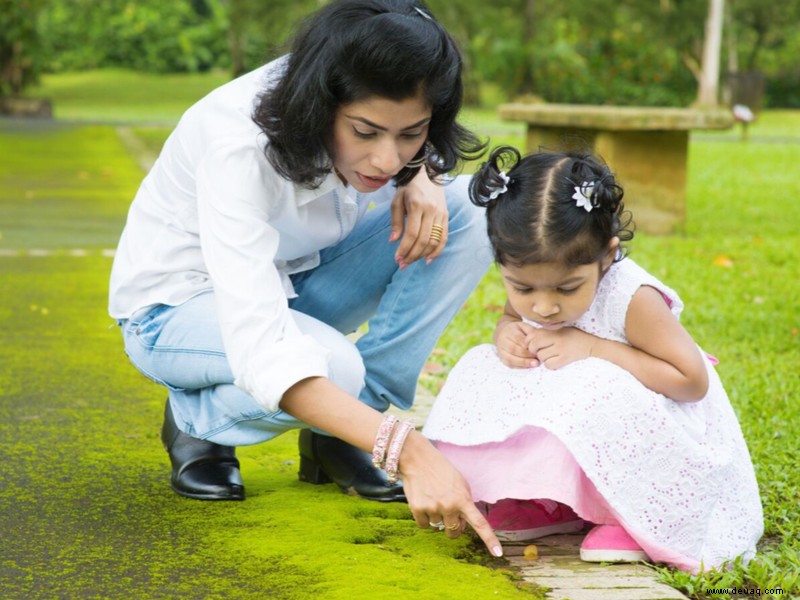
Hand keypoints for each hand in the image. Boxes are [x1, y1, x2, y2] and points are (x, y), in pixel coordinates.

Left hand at [390, 168, 446, 267]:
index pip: (412, 233)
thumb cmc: (408, 188)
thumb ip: (396, 221)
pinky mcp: (446, 217)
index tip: (397, 258)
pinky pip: (444, 238)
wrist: (427, 174)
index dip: (404, 248)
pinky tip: (427, 260)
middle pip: (423, 240)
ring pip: (434, 241)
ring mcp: (441, 214)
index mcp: (417, 205)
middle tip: (402, 264)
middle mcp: (431, 210)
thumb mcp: (397, 200)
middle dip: (412, 255)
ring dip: (422, 255)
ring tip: (411, 262)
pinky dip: (437, 251)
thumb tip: (393, 240)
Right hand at [400, 431, 502, 557]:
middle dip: (453, 527)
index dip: (490, 539)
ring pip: (437, 527)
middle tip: (448, 510)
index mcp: (463, 499)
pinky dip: (424, 517)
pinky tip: (424, 501)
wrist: (418, 459)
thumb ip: (464, 504)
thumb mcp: (460, 484)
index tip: (498, 553)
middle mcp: (449, 506)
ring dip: (436, 517)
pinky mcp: (417, 509)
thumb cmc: (442, 471)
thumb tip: (459, 526)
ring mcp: (433, 508)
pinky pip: (424, 525)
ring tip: (433, 497)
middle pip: (454, 532)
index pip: (480, 523)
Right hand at [495, 319, 539, 367]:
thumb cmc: (517, 330)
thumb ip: (531, 331)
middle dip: (527, 355)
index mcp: (508, 331)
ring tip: (535, 363)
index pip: (517, 338)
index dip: (527, 345)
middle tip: (538, 357)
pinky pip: (510, 365)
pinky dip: (520, 366)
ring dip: (524, 362)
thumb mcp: (524, 326)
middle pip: (514, 349)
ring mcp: (501, 351)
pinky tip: (529, 366)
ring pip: (511, 359)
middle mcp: (502, 341)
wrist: (503, 334)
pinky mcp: (502, 359)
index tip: (537, 349)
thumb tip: (538, 340)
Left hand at [527, 327, 595, 369]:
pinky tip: (555, 361)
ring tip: (550, 356)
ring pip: (541, 356)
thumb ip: (545, 332)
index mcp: (553, 330)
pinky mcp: (565, 358)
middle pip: (534, 346)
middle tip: (539, 351)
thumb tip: (528, 336)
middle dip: (534, 351)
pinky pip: (549, 365)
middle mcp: (556, 338)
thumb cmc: (573, 336)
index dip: (529, 342)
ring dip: (543, 358)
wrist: (591, 344)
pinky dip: (549, 365)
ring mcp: (561, 349)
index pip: (532, 335)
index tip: (532, 344)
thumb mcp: (560, 330)